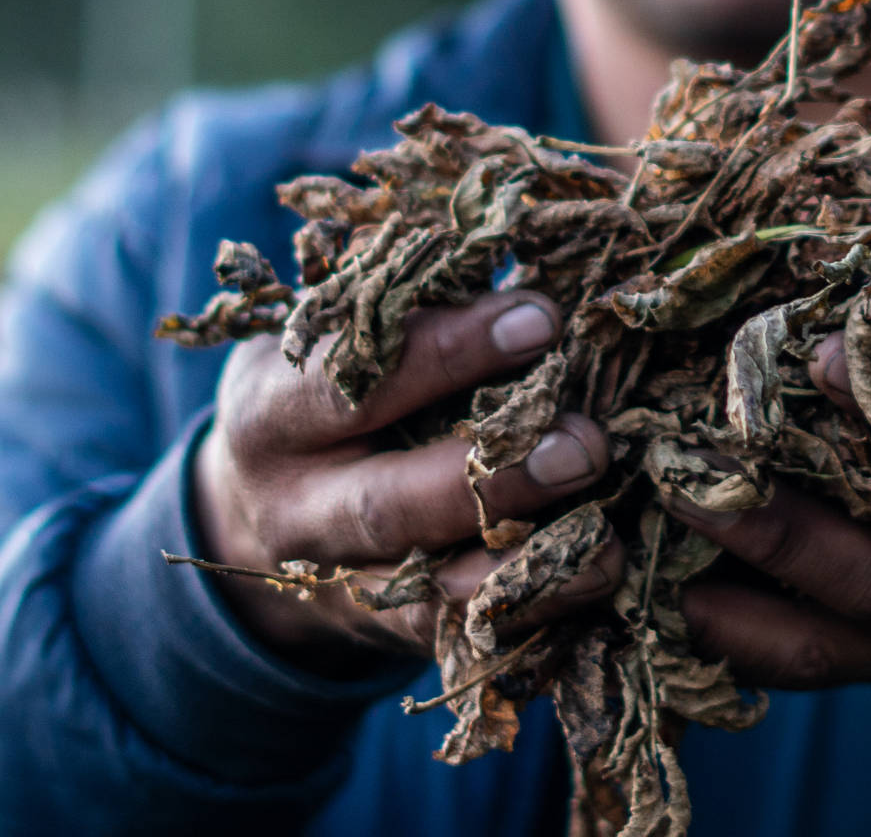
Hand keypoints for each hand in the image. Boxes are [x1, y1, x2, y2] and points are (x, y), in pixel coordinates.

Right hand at [193, 288, 619, 675]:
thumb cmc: (329, 386)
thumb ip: (410, 299)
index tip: (542, 319)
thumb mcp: (336, 331)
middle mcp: (295, 508)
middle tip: (585, 442)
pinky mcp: (388, 631)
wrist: (265, 511)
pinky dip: (533, 614)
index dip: (449, 352)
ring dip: (524, 560)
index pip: (352, 381)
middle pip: (386, 504)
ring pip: (427, 586)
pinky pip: (462, 633)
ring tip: (606, 530)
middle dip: (491, 476)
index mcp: (270, 412)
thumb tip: (529, 237)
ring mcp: (340, 581)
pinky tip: (596, 580)